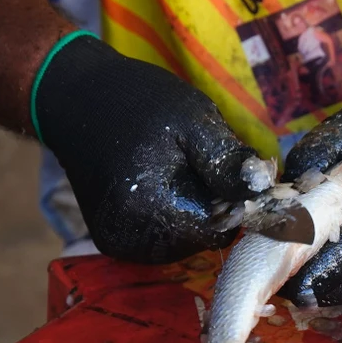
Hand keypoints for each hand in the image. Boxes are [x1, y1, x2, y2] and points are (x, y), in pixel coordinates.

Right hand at [33, 35, 265, 262]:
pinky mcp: (113, 242)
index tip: (222, 169)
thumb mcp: (194, 120)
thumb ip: (229, 162)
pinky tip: (155, 187)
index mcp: (153, 209)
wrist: (76, 97)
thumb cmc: (140, 102)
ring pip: (184, 243)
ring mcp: (120, 245)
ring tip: (171, 172)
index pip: (222, 230)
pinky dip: (169, 218)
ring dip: (190, 214)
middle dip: (209, 206)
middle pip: (202, 239)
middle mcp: (133, 239)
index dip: (232, 202)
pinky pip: (162, 241)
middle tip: (192, 164)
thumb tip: (265, 192)